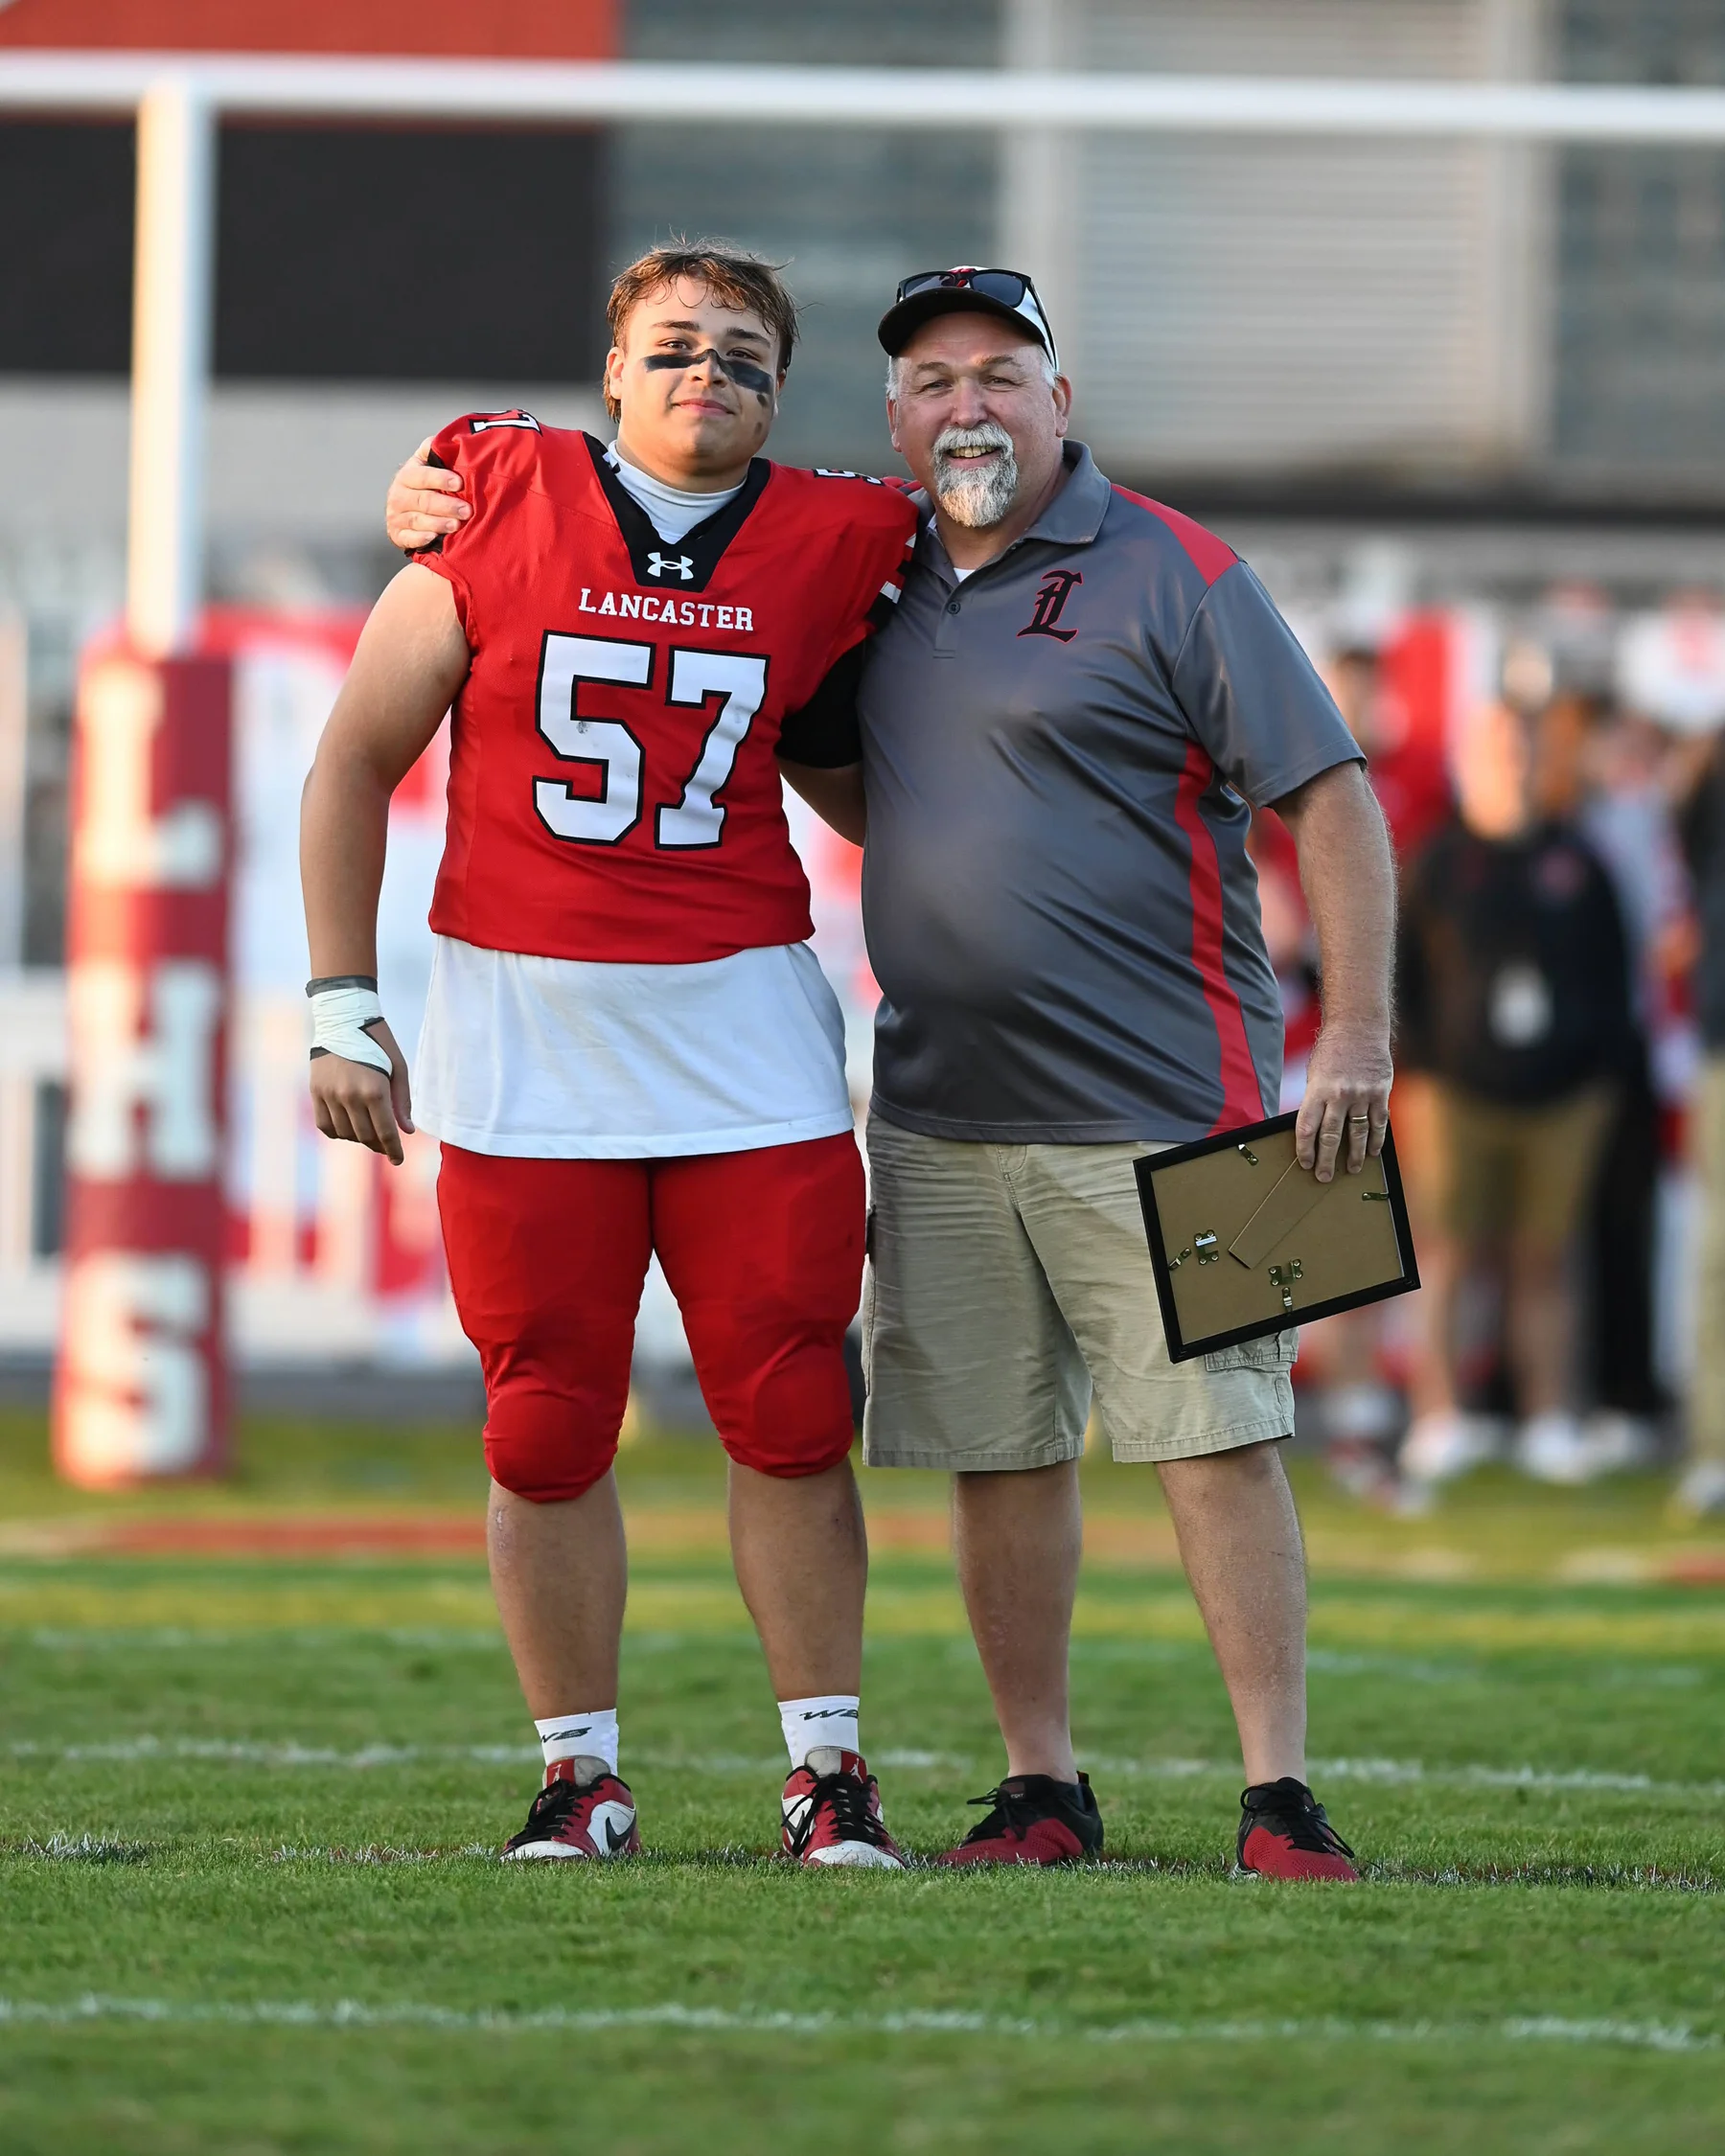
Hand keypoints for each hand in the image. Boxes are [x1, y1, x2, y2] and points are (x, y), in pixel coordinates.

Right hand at [309, 1020, 414, 1165]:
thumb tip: (406, 1131)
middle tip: (387, 1146)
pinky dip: (338, 1131)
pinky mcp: (316, 1092)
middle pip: (366, 1136)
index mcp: (374, 1090)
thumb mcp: (398, 1067)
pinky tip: (348, 1127)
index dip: (393, 1150)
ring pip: (345, 1133)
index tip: (399, 1160)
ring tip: (369, 1132)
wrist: (343, 1018)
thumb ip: (402, 1102)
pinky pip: (325, 1124)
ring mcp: (330, 1095)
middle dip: (379, 1145)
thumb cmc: (378, 1042)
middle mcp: (350, 1096)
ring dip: (359, 1138)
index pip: (385, 1132)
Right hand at [385, 438, 470, 551]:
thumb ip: (437, 451)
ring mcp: (396, 516)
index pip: (422, 475)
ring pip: (417, 520)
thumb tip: (450, 437)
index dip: (440, 478)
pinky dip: (421, 538)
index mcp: (407, 475)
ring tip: (457, 525)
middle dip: (446, 505)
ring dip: (438, 523)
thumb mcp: (428, 464)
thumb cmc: (427, 484)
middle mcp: (398, 495)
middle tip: (467, 510)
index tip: (459, 483)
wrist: (407, 509)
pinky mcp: (398, 535)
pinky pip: (408, 538)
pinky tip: (434, 538)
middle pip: (423, 500)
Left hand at [1296, 1024, 1391, 1182]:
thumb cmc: (1331, 1051)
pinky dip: (1377, 1139)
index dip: (1305, 1149)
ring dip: (1355, 1155)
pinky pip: (1379, 1122)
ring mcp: (1362, 1094)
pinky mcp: (1381, 1092)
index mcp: (1317, 1090)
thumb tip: (1314, 1130)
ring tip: (1351, 1170)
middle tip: (1323, 1177)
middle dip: (1326, 1160)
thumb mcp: (1315, 1073)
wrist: (1358, 1027)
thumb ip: (1316, 1101)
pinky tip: (1374, 1152)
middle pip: (1331, 1136)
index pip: (1307, 1128)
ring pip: (1358, 1133)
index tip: (1305, 1163)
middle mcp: (1339, 1094)